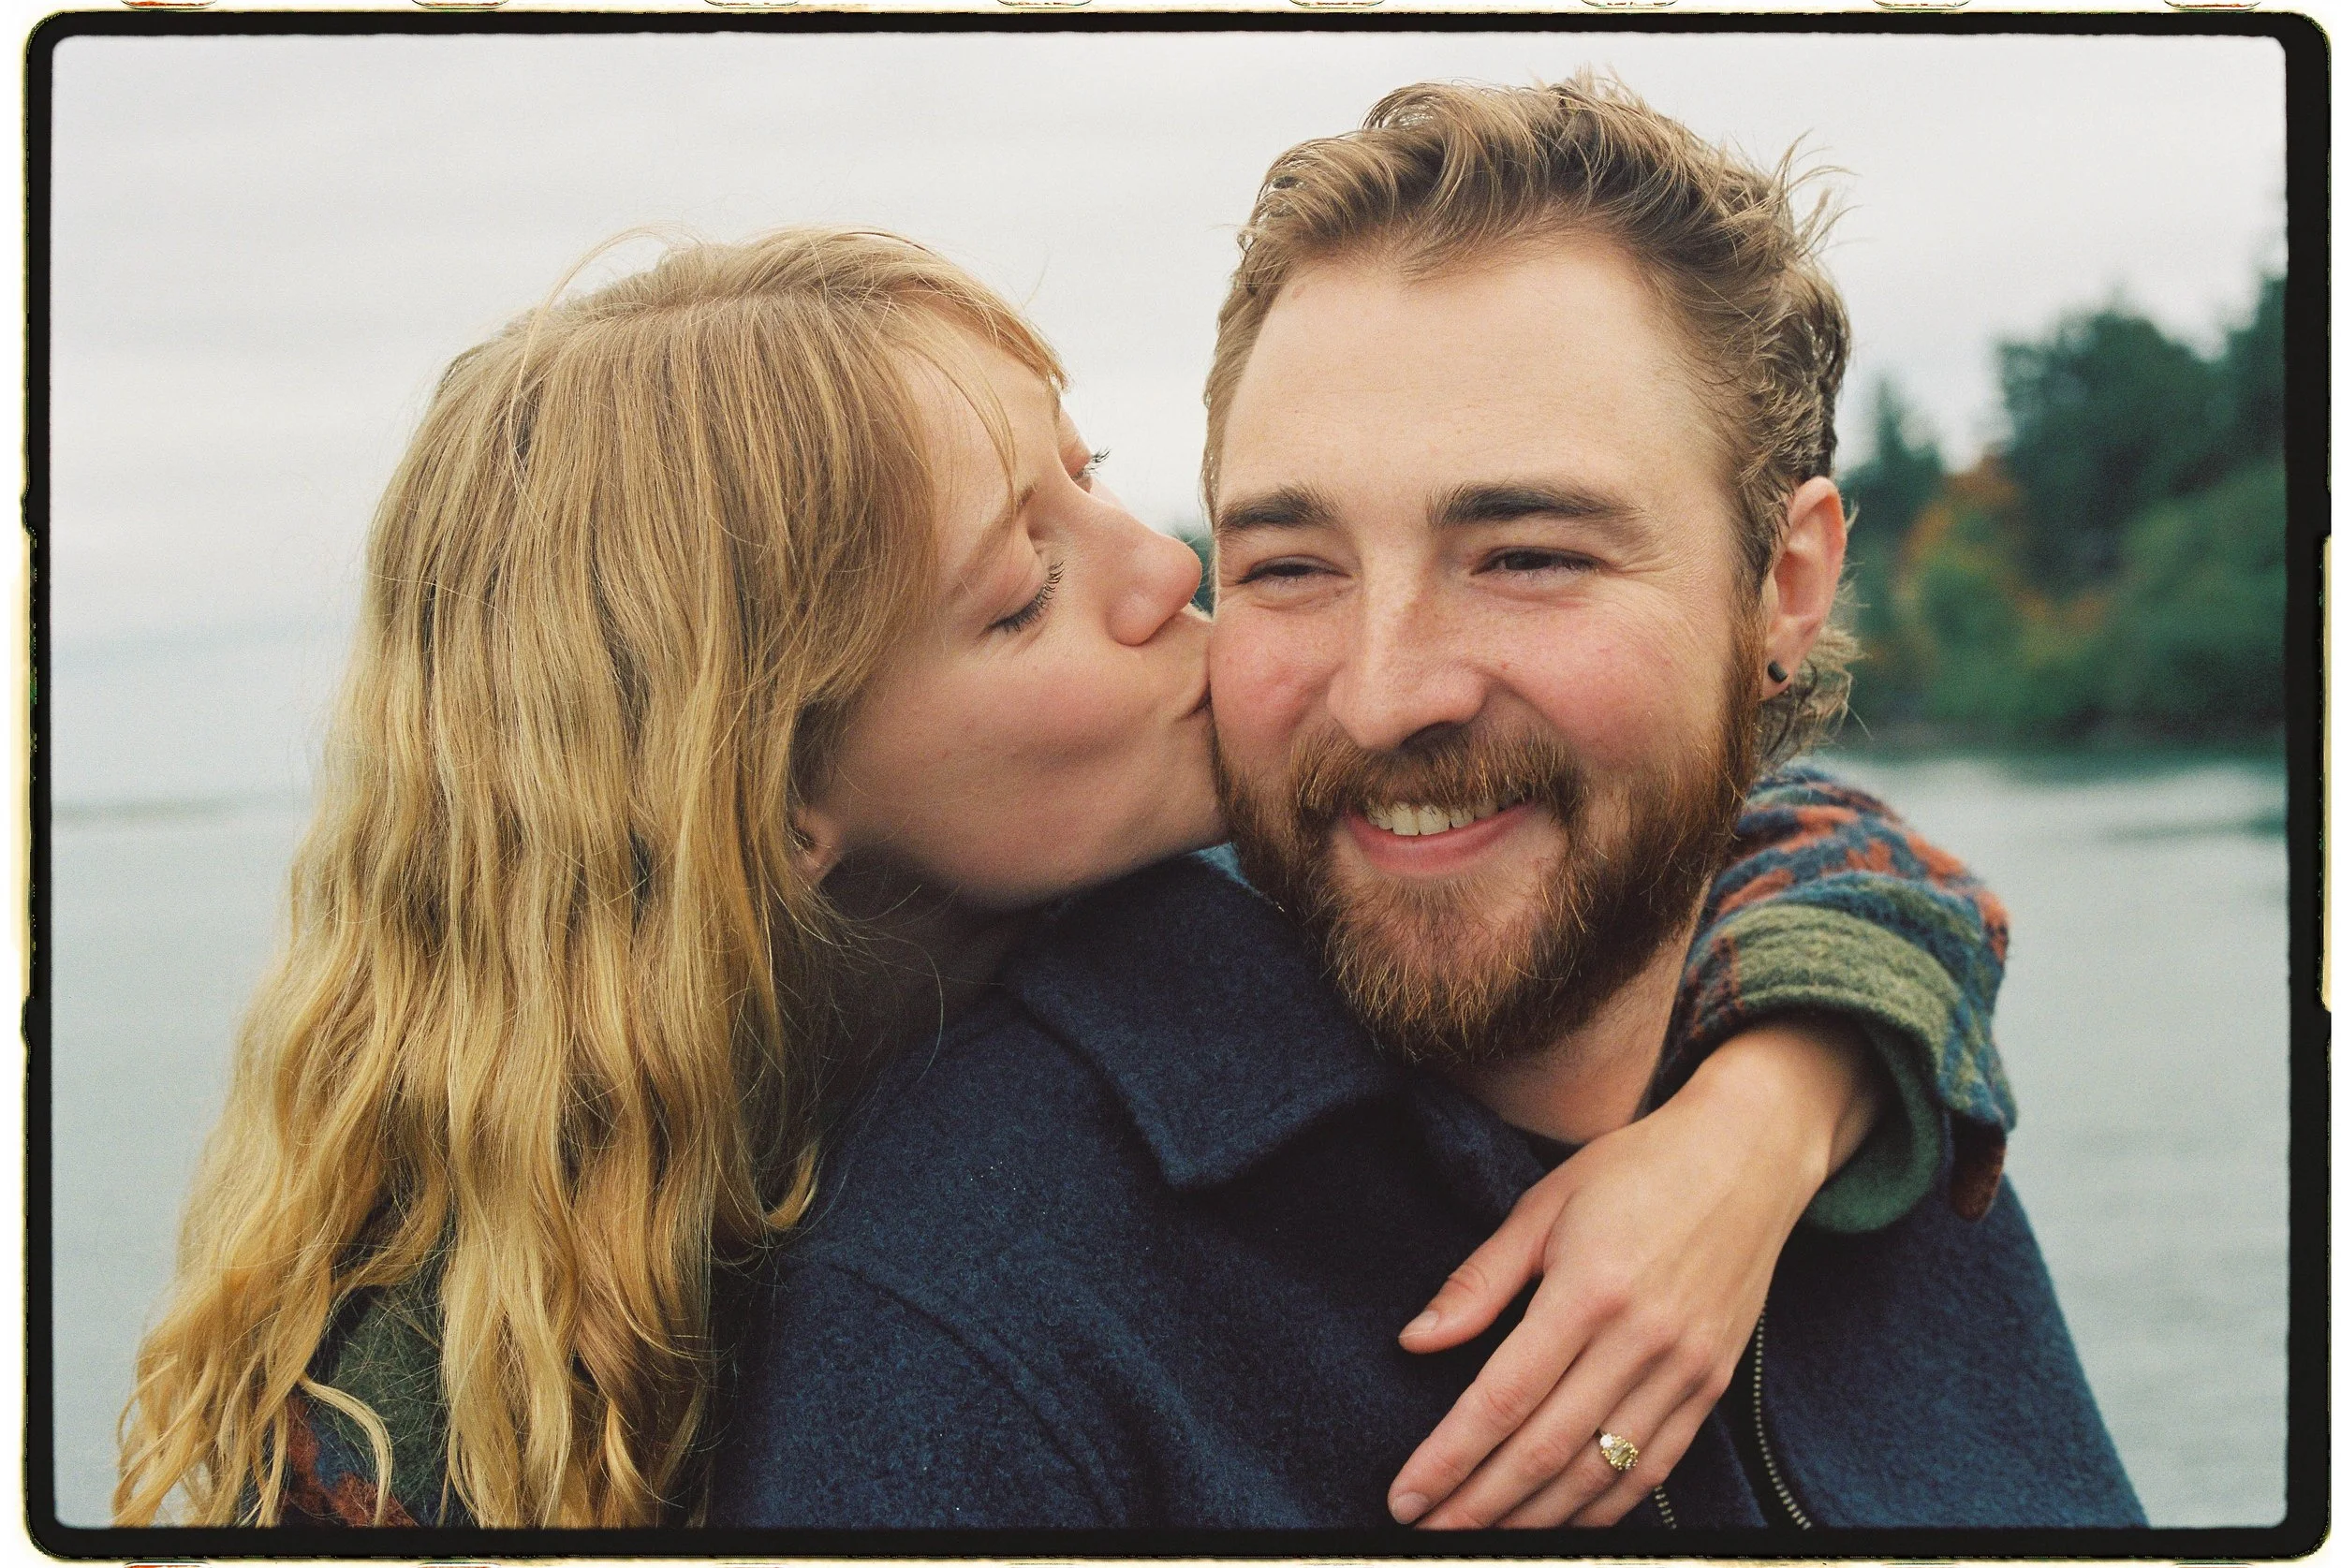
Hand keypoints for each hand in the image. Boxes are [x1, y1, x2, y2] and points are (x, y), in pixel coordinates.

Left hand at [1386, 1015, 1878, 1528]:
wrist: (1748, 1157)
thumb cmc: (1635, 1170)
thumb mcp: (1544, 1204)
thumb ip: (1479, 1280)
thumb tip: (1415, 1341)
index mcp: (1589, 1291)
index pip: (1503, 1399)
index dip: (1449, 1458)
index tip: (1406, 1496)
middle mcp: (1641, 1340)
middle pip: (1546, 1451)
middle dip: (1478, 1504)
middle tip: (1427, 1532)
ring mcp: (1685, 1370)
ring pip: (1600, 1474)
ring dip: (1534, 1519)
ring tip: (1479, 1539)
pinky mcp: (1713, 1385)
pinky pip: (1655, 1468)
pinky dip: (1603, 1508)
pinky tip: (1559, 1522)